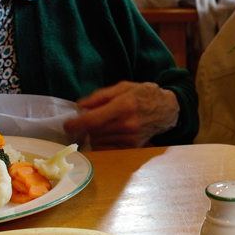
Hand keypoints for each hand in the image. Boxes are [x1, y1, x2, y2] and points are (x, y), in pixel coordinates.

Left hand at [63, 81, 179, 148]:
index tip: (67, 125)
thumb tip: (80, 106)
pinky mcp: (132, 147)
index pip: (92, 120)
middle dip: (87, 126)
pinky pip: (108, 148)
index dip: (76, 124)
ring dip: (95, 134)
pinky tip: (108, 133)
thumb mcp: (123, 87)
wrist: (167, 109)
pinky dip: (103, 142)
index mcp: (123, 106)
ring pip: (99, 140)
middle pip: (94, 131)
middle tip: (90, 118)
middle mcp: (127, 124)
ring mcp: (130, 138)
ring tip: (104, 124)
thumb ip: (100, 96)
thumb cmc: (144, 94)